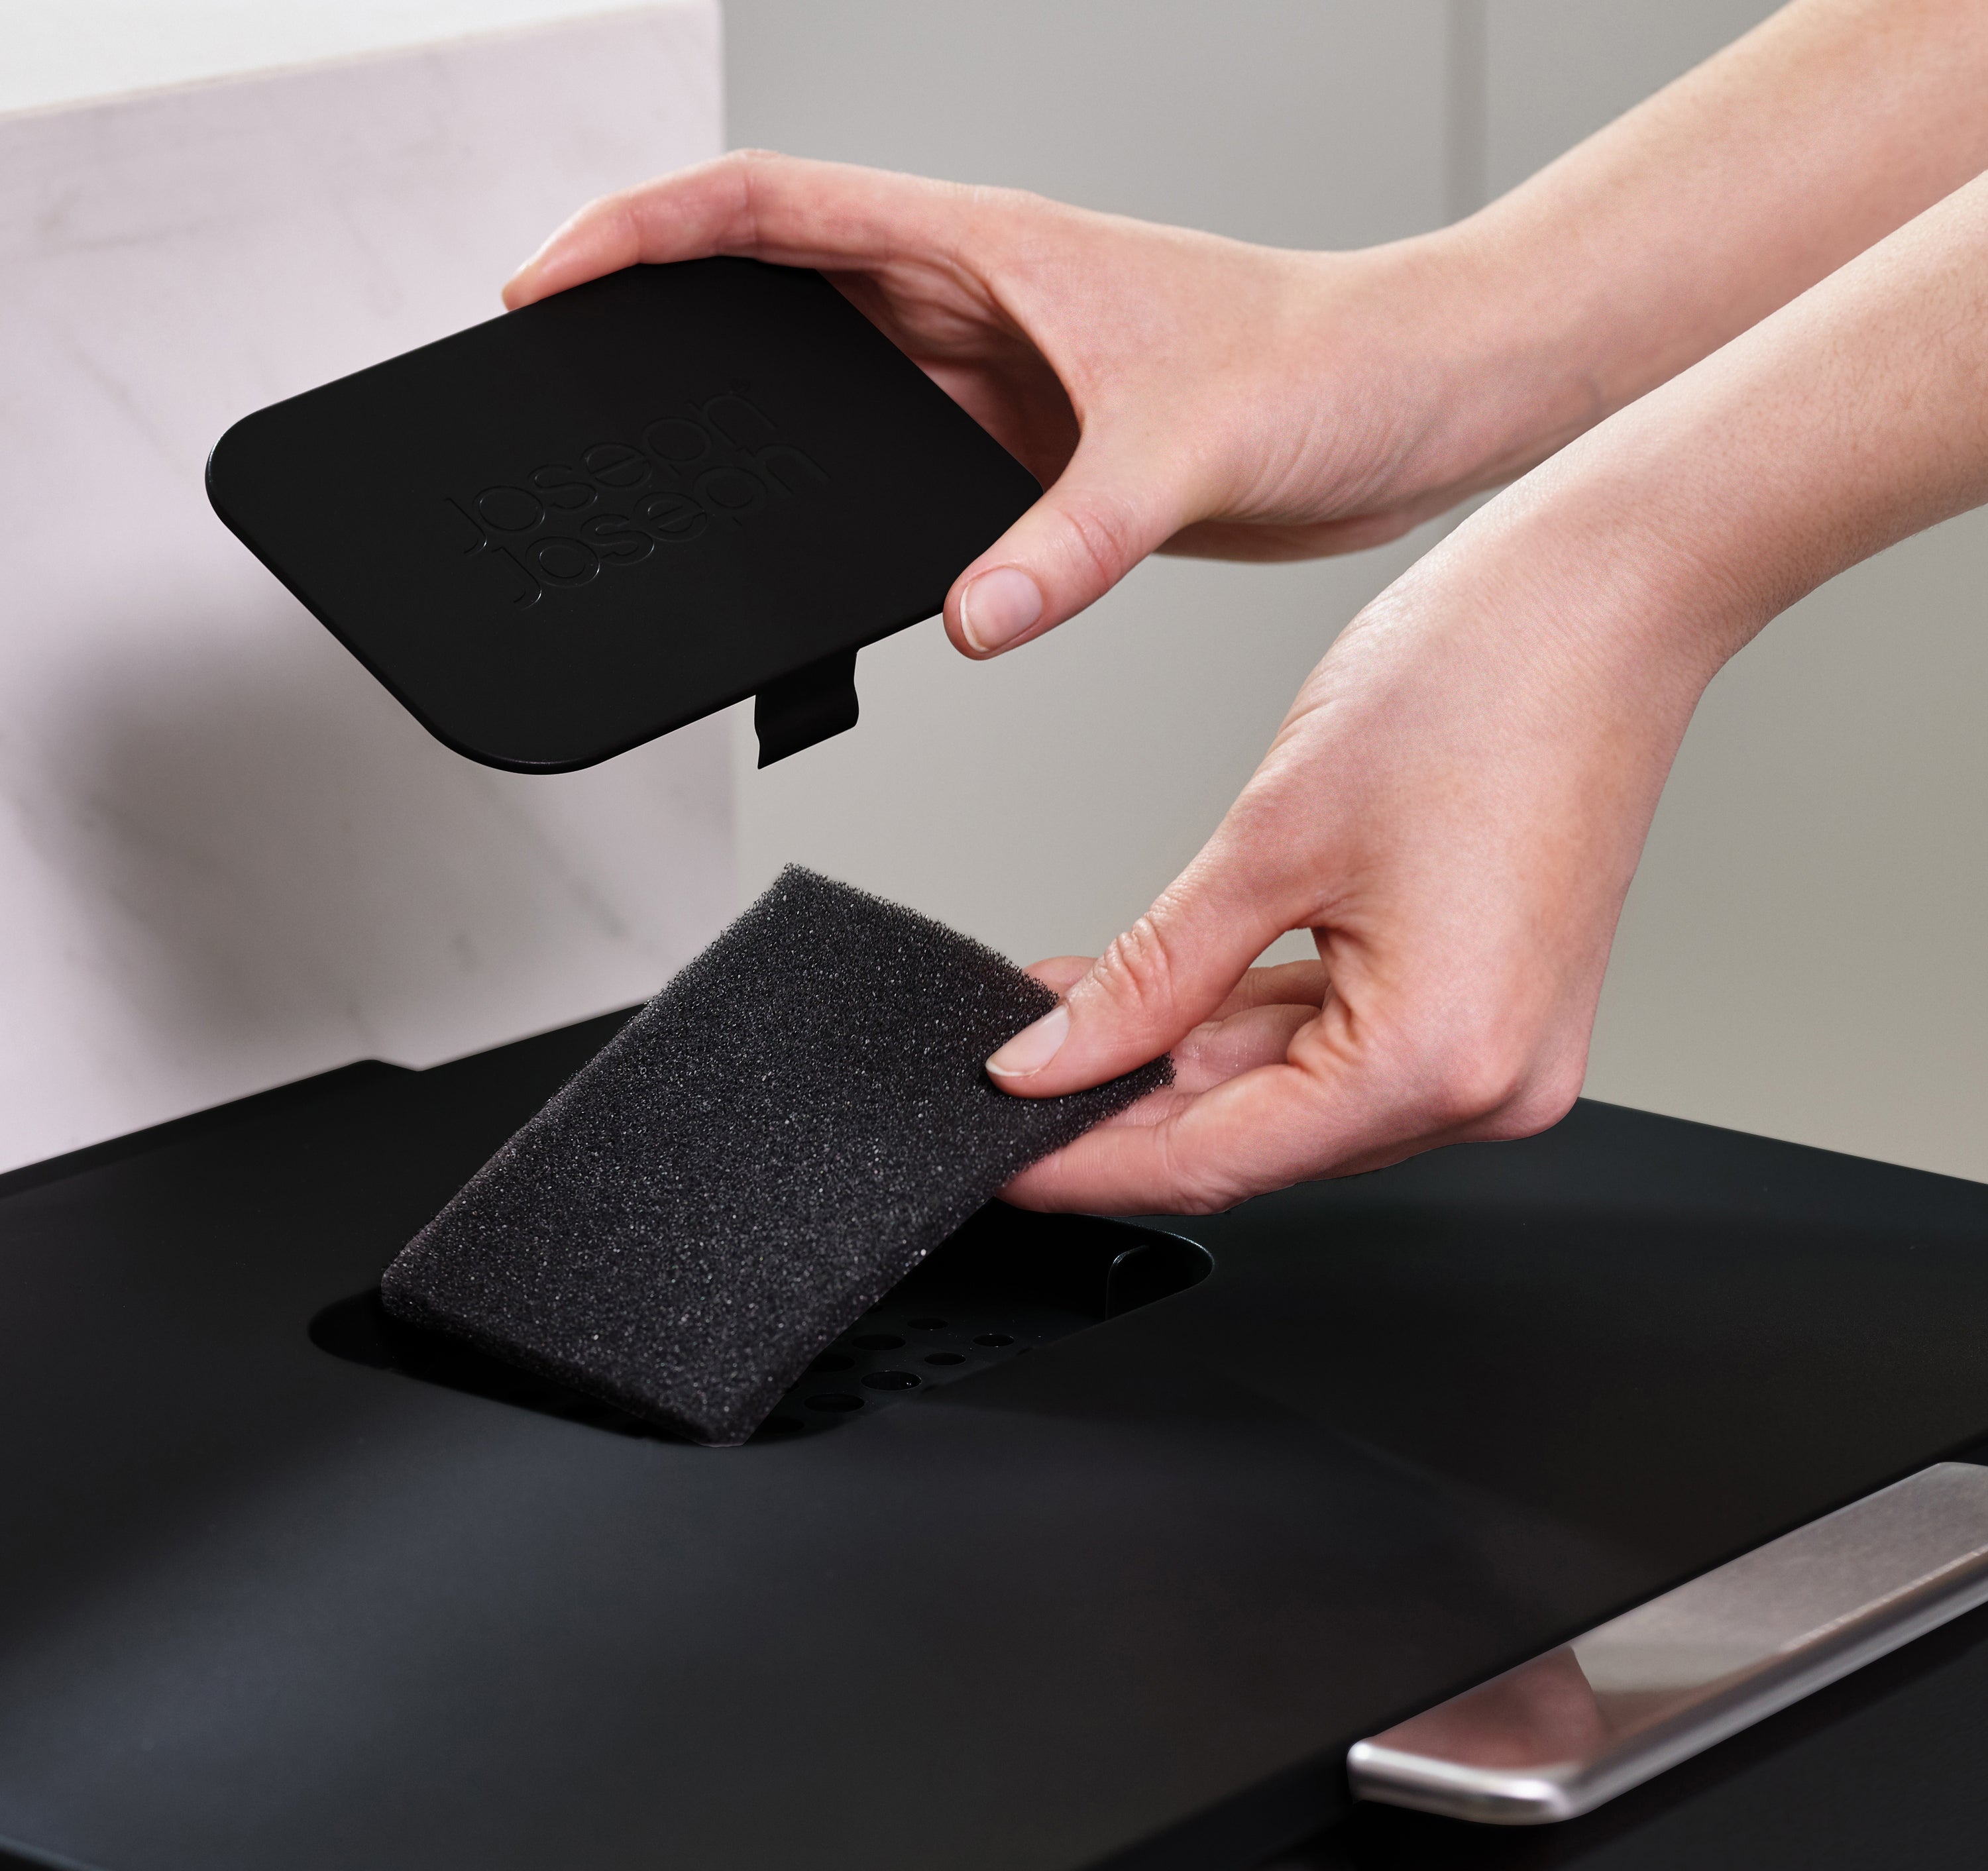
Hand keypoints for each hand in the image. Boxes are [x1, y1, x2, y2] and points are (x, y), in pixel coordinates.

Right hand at [504, 151, 1551, 655]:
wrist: (1416, 406)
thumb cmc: (1334, 363)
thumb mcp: (1191, 445)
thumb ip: (1075, 538)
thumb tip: (971, 616)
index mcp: (987, 248)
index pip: (769, 210)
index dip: (641, 232)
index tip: (551, 279)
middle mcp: (978, 307)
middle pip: (772, 294)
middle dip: (659, 323)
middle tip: (571, 379)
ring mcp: (999, 383)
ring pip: (832, 388)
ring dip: (750, 420)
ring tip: (667, 469)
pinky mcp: (1034, 459)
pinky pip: (903, 474)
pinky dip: (847, 506)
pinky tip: (822, 553)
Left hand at [995, 155, 1987, 1212]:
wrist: (1609, 595)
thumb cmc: (1480, 682)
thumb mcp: (1269, 840)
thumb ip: (1150, 976)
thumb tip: (1052, 1057)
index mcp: (1440, 1060)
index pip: (1214, 1162)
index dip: (1086, 1165)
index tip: (1000, 1158)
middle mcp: (1487, 1084)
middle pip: (1255, 1137)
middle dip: (1125, 1102)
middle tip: (1017, 1066)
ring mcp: (1499, 1051)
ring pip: (1294, 1093)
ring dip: (1182, 1055)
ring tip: (1074, 1002)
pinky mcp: (1494, 1008)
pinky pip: (1346, 1045)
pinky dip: (1255, 1021)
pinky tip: (1173, 989)